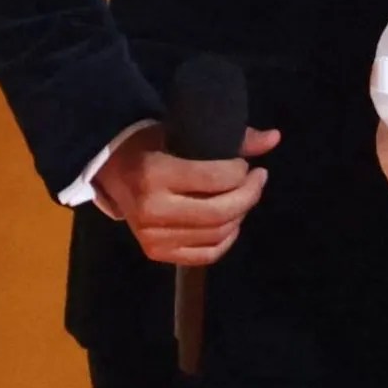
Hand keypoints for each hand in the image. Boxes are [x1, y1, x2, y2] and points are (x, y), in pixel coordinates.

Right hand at [92, 123, 281, 265]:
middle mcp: (151, 209)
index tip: (247, 164)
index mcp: (155, 174)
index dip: (242, 171)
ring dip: (240, 214)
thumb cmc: (153, 145)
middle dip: (250, 194)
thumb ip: (232, 137)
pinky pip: (206, 255)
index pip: (218, 178)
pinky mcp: (155, 252)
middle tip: (258, 178)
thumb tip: (275, 138)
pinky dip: (227, 239)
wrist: (113, 172)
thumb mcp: (185, 132)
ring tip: (244, 195)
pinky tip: (233, 221)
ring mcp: (151, 236)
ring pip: (217, 234)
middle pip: (220, 212)